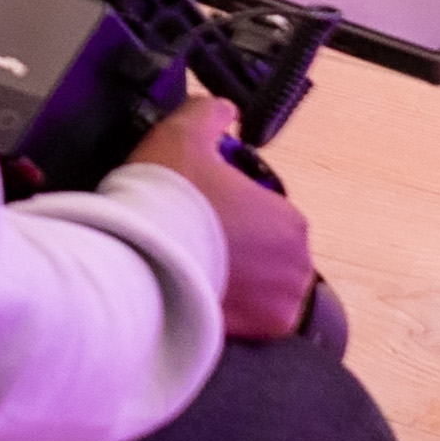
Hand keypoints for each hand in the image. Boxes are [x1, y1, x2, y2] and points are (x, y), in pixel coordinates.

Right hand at [134, 95, 320, 339]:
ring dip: (234, 277)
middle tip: (191, 236)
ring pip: (258, 285)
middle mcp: (296, 264)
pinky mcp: (260, 332)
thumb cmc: (167, 200)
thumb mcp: (181, 136)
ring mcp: (281, 302)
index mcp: (289, 220)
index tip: (200, 204)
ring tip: (190, 265)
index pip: (265, 209)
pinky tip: (194, 289)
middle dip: (235, 244)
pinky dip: (227, 307)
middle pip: (265, 250)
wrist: (143, 260)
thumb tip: (220, 108)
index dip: (230, 204)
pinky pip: (246, 317)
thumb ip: (207, 116)